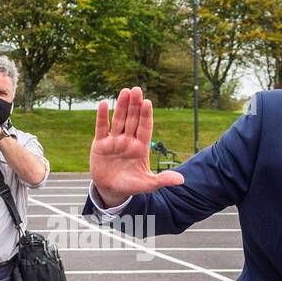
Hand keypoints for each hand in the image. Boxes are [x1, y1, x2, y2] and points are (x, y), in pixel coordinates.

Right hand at [90, 86, 183, 206]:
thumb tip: (181, 180)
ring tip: (124, 91)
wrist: (111, 190)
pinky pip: (101, 128)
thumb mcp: (147, 184)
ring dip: (121, 106)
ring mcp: (114, 140)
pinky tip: (103, 104)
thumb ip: (162, 180)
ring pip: (118, 120)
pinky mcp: (100, 144)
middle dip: (135, 105)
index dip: (146, 116)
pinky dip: (102, 116)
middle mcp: (128, 140)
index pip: (145, 128)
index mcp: (141, 147)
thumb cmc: (131, 185)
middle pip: (133, 120)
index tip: (148, 103)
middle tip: (137, 90)